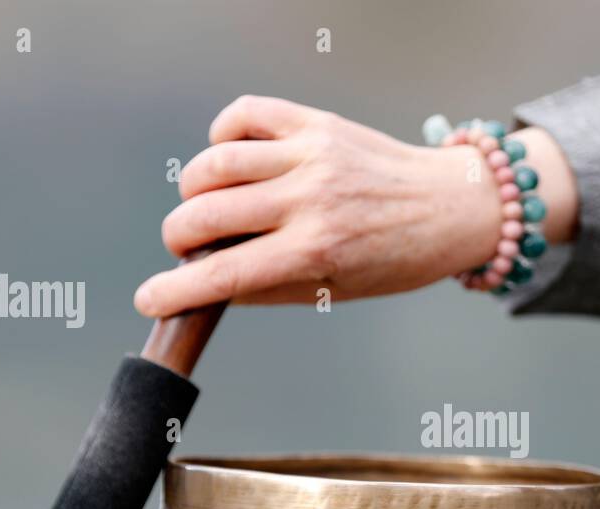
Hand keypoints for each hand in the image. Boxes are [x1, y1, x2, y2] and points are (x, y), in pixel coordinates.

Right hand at [134, 96, 577, 316]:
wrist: (450, 206)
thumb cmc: (394, 259)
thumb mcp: (335, 290)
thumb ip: (271, 288)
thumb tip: (209, 286)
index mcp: (316, 251)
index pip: (225, 274)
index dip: (176, 291)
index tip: (149, 300)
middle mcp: (310, 199)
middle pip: (206, 214)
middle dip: (179, 239)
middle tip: (188, 249)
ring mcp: (311, 155)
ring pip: (215, 162)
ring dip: (193, 190)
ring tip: (206, 207)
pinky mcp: (315, 123)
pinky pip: (244, 116)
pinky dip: (222, 136)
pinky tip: (230, 160)